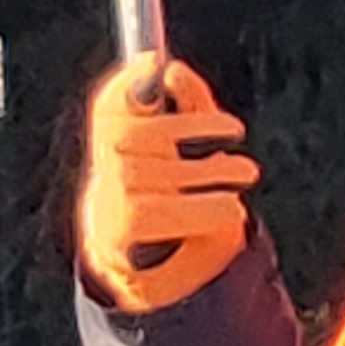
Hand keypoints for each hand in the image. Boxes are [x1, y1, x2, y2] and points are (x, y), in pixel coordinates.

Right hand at [76, 58, 258, 312]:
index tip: (158, 65)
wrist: (154, 280)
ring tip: (243, 172)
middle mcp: (101, 177)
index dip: (126, 84)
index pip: (107, 108)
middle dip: (187, 129)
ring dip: (205, 171)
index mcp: (112, 153)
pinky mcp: (115, 244)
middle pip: (136, 137)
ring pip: (149, 174)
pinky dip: (197, 209)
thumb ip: (186, 109)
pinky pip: (151, 214)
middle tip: (236, 133)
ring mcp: (104, 211)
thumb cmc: (176, 206)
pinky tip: (229, 208)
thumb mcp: (188, 153)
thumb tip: (171, 71)